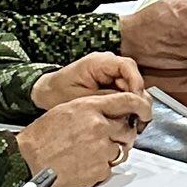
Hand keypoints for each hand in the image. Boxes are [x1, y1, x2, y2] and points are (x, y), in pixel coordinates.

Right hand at [16, 90, 151, 186]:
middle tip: (105, 138)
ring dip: (109, 151)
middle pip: (127, 129)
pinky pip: (109, 168)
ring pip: (120, 150)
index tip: (146, 110)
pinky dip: (100, 167)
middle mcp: (98, 126)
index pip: (128, 101)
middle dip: (120, 134)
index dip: (142, 105)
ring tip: (88, 152)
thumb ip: (93, 108)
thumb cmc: (42, 136)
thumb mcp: (67, 109)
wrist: (27, 160)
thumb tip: (114, 111)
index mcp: (90, 108)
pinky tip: (83, 163)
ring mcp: (100, 149)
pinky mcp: (99, 170)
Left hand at [29, 51, 145, 111]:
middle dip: (138, 99)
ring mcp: (112, 75)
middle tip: (139, 119)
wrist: (47, 93)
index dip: (136, 83)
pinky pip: (127, 95)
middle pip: (135, 78)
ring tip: (134, 124)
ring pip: (134, 88)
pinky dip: (129, 108)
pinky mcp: (113, 86)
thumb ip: (105, 99)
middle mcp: (109, 66)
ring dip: (135, 105)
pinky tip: (127, 121)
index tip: (136, 101)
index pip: (127, 66)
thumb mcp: (80, 98)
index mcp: (98, 62)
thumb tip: (129, 106)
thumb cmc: (57, 93)